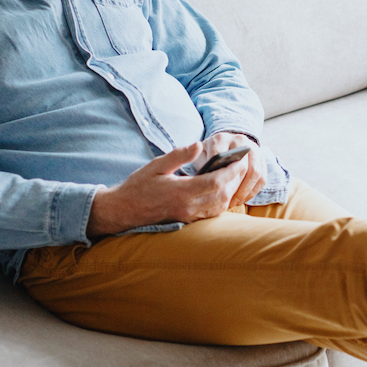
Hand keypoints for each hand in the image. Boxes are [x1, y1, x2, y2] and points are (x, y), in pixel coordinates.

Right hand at [86, 142, 243, 238]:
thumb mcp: (156, 165)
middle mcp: (188, 207)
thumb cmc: (138, 186)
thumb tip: (198, 145)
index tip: (240, 159)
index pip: (216, 182)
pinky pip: (213, 213)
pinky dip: (223, 200)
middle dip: (236, 179)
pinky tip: (224, 188)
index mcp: (181, 192)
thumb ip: (179, 155)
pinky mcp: (189, 221)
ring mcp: (189, 216)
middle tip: (243, 163)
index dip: (232, 171)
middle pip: (223, 195)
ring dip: (232, 190)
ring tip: (236, 174)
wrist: (123, 211)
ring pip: (220, 206)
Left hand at [197, 132, 265, 208]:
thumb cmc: (208, 155)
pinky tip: (242, 200)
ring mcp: (254, 148)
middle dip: (234, 187)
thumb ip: (202, 165)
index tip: (213, 191)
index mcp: (221, 138)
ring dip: (245, 191)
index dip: (218, 175)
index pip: (221, 156)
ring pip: (255, 172)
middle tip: (225, 201)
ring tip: (234, 203)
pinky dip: (253, 191)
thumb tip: (207, 181)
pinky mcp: (262, 159)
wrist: (225, 145)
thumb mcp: (200, 157)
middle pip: (242, 165)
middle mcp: (239, 140)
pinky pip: (262, 178)